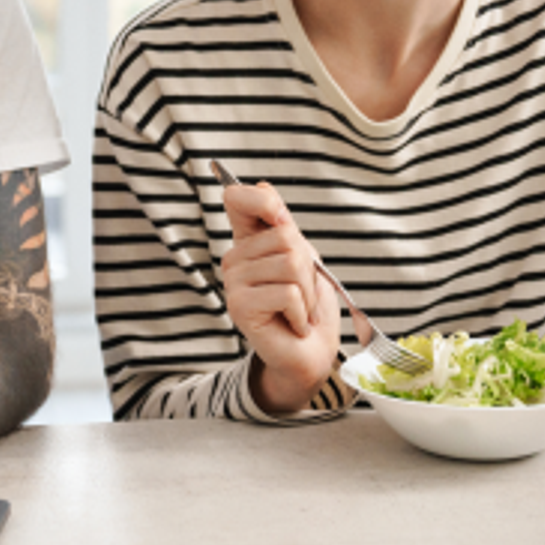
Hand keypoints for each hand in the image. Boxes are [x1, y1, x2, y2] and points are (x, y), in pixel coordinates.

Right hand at [219, 180, 340, 413]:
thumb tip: (266, 192)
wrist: (310, 353)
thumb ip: (284, 227)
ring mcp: (234, 283)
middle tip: (301, 292)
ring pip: (290, 264)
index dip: (264, 200)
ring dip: (307, 292)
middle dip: (308, 267)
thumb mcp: (303, 258)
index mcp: (248, 242)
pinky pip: (288, 293)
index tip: (281, 218)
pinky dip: (302, 312)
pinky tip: (293, 323)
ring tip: (298, 309)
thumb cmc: (308, 307)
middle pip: (284, 235)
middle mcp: (235, 259)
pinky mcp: (240, 307)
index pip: (238, 198)